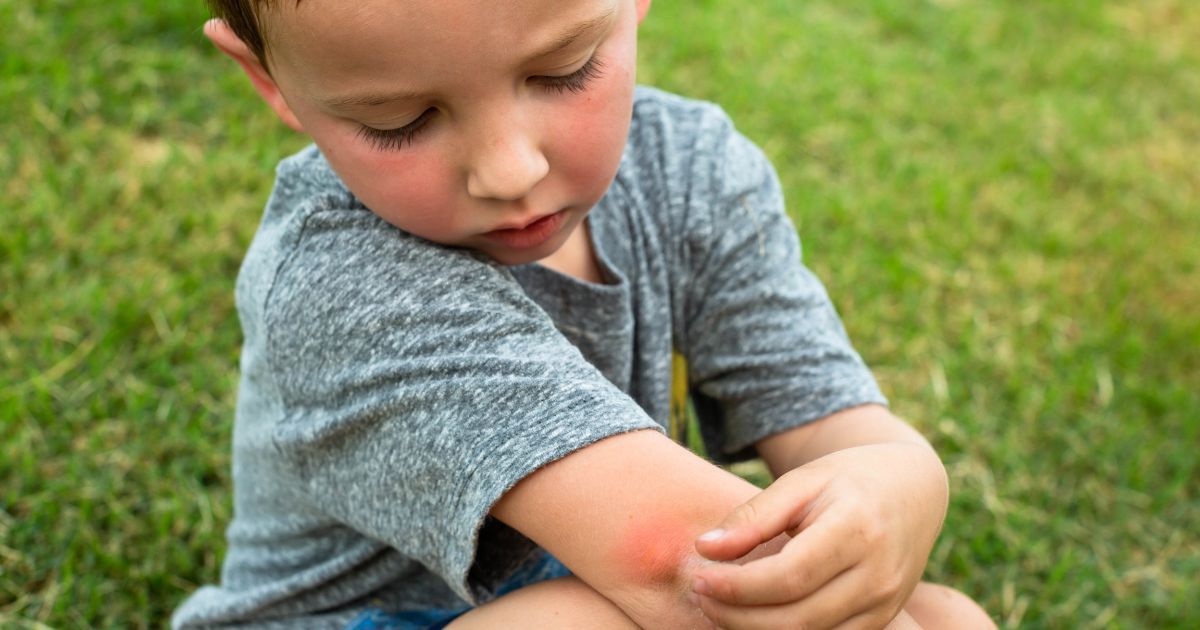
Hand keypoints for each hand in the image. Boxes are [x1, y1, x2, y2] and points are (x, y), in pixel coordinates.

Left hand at [689, 443, 947, 628]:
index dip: (737, 586)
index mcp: (858, 529)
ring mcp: (886, 604)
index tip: (698, 577)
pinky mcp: (883, 621)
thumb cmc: (848, 479)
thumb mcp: (802, 480)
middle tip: (700, 596)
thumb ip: (754, 515)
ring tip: (719, 607)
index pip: (789, 576)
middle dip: (738, 615)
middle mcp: (879, 575)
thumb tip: (705, 548)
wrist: (913, 491)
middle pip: (798, 617)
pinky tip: (753, 617)